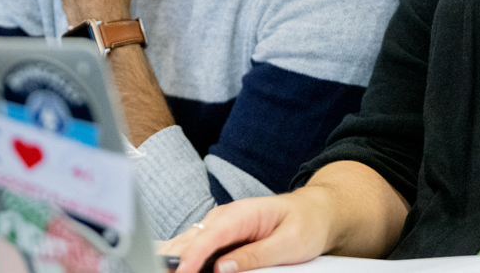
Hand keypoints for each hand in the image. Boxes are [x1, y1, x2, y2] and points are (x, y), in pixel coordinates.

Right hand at [167, 187, 338, 272]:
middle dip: (175, 259)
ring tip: (165, 270)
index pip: (210, 236)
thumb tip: (223, 267)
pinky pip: (197, 247)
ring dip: (176, 259)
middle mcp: (226, 217)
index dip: (192, 257)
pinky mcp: (221, 237)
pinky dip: (185, 258)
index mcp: (243, 213)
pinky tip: (174, 266)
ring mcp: (221, 226)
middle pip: (191, 239)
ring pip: (189, 243)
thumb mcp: (289, 243)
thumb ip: (256, 255)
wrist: (315, 212)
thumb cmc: (305, 224)